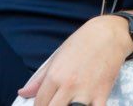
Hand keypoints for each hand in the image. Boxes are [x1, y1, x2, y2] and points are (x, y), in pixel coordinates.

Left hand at [17, 15, 132, 105]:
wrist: (110, 33)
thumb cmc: (83, 41)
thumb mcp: (58, 55)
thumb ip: (40, 77)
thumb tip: (23, 92)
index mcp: (54, 75)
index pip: (39, 103)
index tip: (46, 104)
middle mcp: (68, 85)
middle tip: (57, 104)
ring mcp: (86, 91)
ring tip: (70, 104)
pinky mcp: (102, 93)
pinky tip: (87, 105)